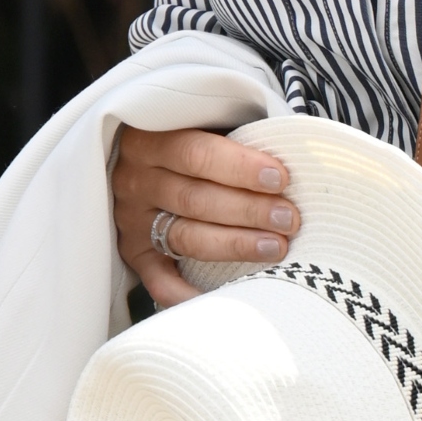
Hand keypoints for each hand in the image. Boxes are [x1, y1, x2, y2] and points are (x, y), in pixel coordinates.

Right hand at [112, 122, 300, 308]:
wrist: (144, 163)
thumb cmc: (192, 143)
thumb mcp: (200, 124)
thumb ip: (231, 136)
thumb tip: (286, 164)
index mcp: (147, 140)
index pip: (195, 154)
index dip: (239, 167)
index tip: (280, 178)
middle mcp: (134, 181)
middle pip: (194, 199)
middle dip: (248, 210)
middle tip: (289, 219)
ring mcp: (132, 222)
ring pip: (186, 237)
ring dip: (236, 244)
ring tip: (276, 247)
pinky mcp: (135, 255)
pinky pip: (160, 282)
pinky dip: (190, 294)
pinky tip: (227, 296)